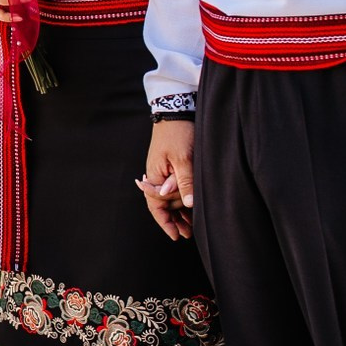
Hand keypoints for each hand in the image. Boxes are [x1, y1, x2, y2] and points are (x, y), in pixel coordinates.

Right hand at [139, 120, 195, 240]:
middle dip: (175, 219)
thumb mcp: (184, 158)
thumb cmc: (178, 133)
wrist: (176, 110)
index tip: (176, 236)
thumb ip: (185, 181)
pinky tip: (190, 206)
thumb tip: (188, 204)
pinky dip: (183, 198)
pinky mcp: (172, 165)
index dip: (166, 222)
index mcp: (155, 176)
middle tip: (189, 234)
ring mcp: (164, 171)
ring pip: (171, 197)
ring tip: (191, 225)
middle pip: (165, 204)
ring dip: (180, 211)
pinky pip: (176, 187)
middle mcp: (157, 176)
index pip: (156, 205)